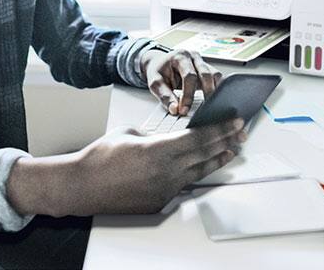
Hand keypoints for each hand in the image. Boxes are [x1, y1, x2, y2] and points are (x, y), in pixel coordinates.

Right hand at [7, 119, 247, 216]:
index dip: (220, 129)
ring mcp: (164, 189)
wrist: (83, 185)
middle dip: (225, 141)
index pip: (199, 138)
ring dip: (216, 159)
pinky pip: (183, 183)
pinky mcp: (159, 201)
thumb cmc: (101, 157)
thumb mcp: (130, 133)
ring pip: (198, 172)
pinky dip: (195, 172)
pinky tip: (202, 166)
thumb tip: (168, 138)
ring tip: (230, 150)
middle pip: (204, 155)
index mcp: (159, 150)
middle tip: (240, 133)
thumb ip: (155, 135)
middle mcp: (166, 172)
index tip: (234, 122)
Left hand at [141, 47, 222, 115]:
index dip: (188, 95)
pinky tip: (212, 99)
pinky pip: (217, 78)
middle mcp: (193, 57)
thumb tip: (174, 109)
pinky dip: (217, 89)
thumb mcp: (155, 83)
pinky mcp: (207, 70)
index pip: (189, 76)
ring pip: (215, 75)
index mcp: (180, 56)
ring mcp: (202, 62)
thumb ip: (164, 96)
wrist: (160, 63)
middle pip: (206, 74)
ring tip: (208, 106)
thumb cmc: (158, 71)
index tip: (183, 109)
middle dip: (205, 93)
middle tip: (200, 110)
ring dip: (214, 91)